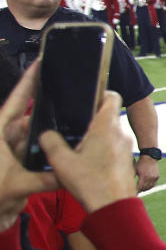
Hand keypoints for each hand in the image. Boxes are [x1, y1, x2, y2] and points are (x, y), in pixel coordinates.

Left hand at [0, 63, 59, 231]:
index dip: (28, 82)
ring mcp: (12, 151)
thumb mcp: (18, 185)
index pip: (16, 102)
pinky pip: (40, 152)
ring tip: (74, 118)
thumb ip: (46, 178)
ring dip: (52, 131)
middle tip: (69, 92)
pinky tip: (68, 145)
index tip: (40, 64)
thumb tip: (72, 173)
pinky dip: (51, 150)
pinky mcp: (20, 165)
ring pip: (36, 135)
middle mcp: (5, 138)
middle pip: (30, 116)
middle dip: (48, 106)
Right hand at [40, 91, 136, 213]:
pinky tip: (90, 164)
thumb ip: (51, 142)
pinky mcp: (128, 161)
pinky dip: (103, 151)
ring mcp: (127, 148)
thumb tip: (47, 134)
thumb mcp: (61, 162)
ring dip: (97, 138)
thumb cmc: (90, 183)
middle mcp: (120, 134)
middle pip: (107, 117)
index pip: (112, 97)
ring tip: (79, 150)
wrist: (114, 207)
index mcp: (106, 127)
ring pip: (110, 134)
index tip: (87, 100)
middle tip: (74, 131)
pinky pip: (114, 149)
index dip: (101, 94)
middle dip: (91, 122)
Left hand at [135, 155, 159, 191]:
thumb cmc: (140, 164)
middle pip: (145, 188)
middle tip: (137, 192)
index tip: (134, 192)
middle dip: (140, 190)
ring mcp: (154, 177)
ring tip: (142, 190)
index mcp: (143, 176)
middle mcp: (150, 177)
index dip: (137, 190)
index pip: (140, 186)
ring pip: (150, 187)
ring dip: (145, 189)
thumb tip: (128, 183)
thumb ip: (132, 177)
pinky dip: (150, 186)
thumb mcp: (135, 170)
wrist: (150, 158)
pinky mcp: (157, 177)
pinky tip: (147, 187)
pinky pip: (153, 184)